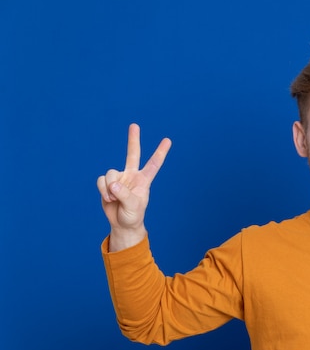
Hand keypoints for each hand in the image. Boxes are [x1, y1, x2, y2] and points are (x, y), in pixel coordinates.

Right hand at [97, 123, 171, 250]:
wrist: (121, 224)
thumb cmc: (133, 215)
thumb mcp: (133, 206)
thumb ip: (124, 194)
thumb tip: (113, 184)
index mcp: (144, 180)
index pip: (154, 164)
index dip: (160, 152)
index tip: (168, 140)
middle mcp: (132, 176)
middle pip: (132, 154)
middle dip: (133, 140)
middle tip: (134, 125)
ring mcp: (119, 178)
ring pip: (110, 173)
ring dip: (109, 188)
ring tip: (114, 199)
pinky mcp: (107, 183)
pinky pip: (101, 181)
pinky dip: (102, 190)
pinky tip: (108, 198)